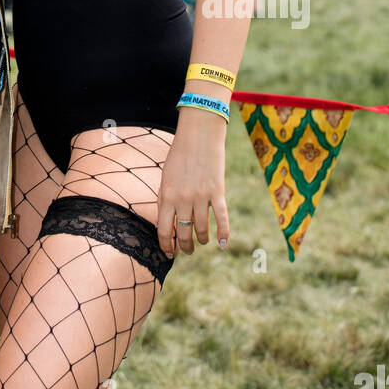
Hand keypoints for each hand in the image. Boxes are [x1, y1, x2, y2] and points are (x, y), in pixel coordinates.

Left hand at [157, 114, 227, 257]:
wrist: (198, 136)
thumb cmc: (179, 156)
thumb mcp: (165, 177)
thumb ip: (165, 199)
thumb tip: (165, 224)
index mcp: (166, 195)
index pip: (164, 230)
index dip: (166, 246)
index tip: (169, 253)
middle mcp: (182, 199)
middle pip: (183, 233)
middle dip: (185, 247)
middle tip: (187, 251)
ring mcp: (201, 196)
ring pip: (201, 229)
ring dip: (202, 240)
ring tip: (202, 241)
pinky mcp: (217, 192)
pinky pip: (221, 219)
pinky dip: (223, 234)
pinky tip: (223, 244)